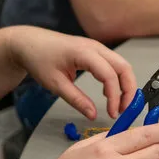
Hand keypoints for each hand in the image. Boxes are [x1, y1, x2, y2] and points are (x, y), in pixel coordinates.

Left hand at [6, 26, 137, 120]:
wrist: (29, 43)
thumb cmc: (38, 59)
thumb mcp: (55, 84)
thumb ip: (76, 100)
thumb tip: (93, 115)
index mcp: (84, 53)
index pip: (110, 75)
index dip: (115, 96)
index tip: (112, 113)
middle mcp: (95, 47)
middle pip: (124, 68)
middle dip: (129, 90)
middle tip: (124, 110)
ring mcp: (97, 47)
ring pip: (122, 65)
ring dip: (125, 85)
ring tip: (119, 104)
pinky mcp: (96, 51)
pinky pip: (114, 64)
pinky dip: (118, 79)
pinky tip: (109, 93)